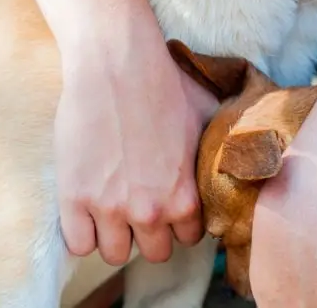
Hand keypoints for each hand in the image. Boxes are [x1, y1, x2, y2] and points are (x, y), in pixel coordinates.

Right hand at [55, 27, 217, 265]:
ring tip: (110, 203)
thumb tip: (241, 155)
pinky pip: (78, 244)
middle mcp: (152, 211)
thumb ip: (220, 150)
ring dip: (114, 233)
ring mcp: (110, 207)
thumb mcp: (209, 118)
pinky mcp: (75, 197)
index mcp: (187, 197)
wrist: (116, 62)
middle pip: (154, 252)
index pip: (189, 238)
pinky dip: (82, 231)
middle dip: (148, 230)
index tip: (166, 201)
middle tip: (137, 201)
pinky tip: (86, 206)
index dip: (178, 220)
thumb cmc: (164, 83)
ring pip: (115, 253)